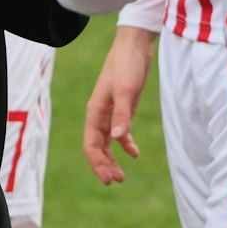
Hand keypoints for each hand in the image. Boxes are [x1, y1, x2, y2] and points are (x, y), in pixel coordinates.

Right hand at [85, 26, 154, 182]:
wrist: (134, 46)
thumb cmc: (126, 65)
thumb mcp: (125, 90)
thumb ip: (121, 114)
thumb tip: (117, 139)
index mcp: (95, 111)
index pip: (91, 144)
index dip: (97, 163)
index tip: (108, 179)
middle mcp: (100, 114)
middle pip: (96, 146)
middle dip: (103, 165)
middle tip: (116, 181)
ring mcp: (111, 111)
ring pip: (107, 142)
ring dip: (112, 158)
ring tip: (122, 175)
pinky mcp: (123, 108)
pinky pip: (120, 132)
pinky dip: (125, 144)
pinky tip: (135, 153)